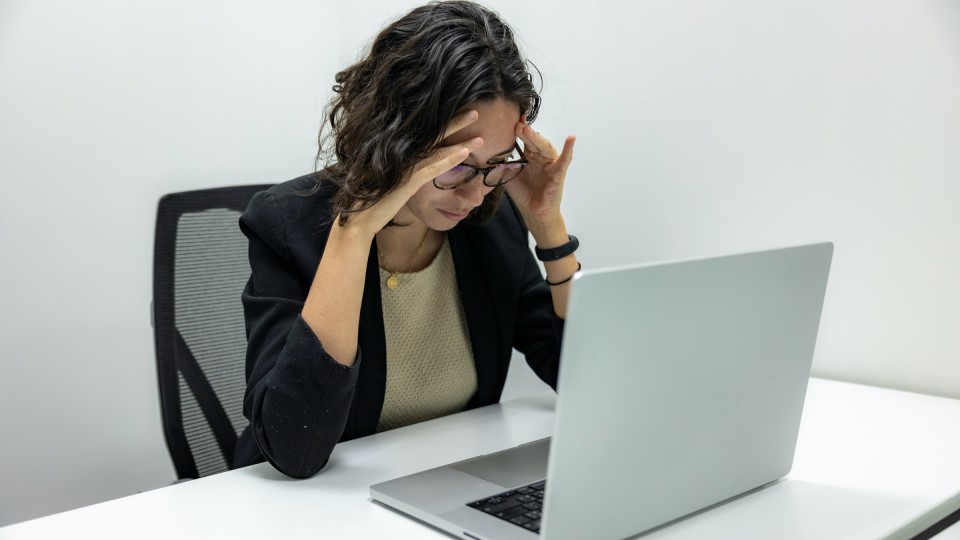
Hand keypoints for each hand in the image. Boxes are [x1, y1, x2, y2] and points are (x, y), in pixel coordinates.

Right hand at [339, 110, 483, 236]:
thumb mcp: (391, 181)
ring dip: (461, 142)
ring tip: (480, 137)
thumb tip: (414, 166)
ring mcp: (406, 167)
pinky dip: (450, 159)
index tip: (460, 113)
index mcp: (401, 154)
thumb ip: (404, 170)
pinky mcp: (408, 181)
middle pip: (434, 135)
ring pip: (438, 150)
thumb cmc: (374, 199)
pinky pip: (433, 168)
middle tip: (475, 111)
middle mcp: (404, 155)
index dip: (444, 123)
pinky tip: (465, 153)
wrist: (359, 217)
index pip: (427, 134)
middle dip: (456, 122)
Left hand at [504, 116, 575, 235]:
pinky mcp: (559, 174)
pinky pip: (565, 160)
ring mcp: (551, 164)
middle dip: (525, 132)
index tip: (510, 119)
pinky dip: (569, 149)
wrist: (533, 213)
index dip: (519, 129)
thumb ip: (500, 164)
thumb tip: (487, 152)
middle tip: (516, 124)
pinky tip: (571, 138)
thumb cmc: (523, 194)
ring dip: (537, 138)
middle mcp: (541, 157)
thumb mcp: (508, 176)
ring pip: (545, 147)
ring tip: (527, 129)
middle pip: (533, 141)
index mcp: (530, 156)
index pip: (524, 139)